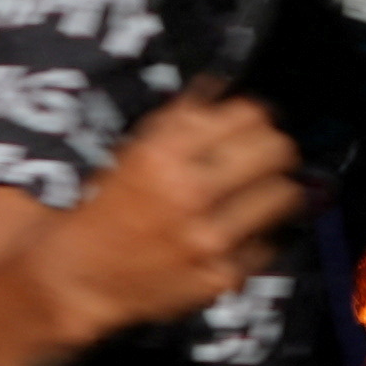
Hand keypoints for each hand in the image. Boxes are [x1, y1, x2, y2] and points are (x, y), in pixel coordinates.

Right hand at [37, 91, 303, 335]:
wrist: (82, 277)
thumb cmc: (105, 211)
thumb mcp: (132, 151)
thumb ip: (181, 119)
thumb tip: (223, 88)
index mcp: (164, 155)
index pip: (248, 114)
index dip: (254, 115)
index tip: (253, 122)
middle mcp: (189, 194)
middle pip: (276, 150)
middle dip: (273, 147)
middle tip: (264, 154)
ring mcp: (209, 238)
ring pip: (284, 195)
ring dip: (273, 189)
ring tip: (257, 192)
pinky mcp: (221, 275)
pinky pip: (267, 241)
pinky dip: (256, 234)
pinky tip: (236, 231)